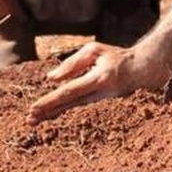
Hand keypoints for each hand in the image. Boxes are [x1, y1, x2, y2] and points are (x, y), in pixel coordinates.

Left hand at [27, 41, 144, 123]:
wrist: (142, 69)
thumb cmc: (117, 57)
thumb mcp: (95, 51)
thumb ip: (73, 63)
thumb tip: (51, 78)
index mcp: (98, 79)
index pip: (69, 92)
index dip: (51, 101)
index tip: (34, 108)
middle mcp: (99, 94)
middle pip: (68, 105)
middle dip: (48, 112)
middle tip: (29, 120)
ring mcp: (101, 101)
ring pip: (72, 109)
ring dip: (53, 114)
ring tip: (34, 120)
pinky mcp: (100, 103)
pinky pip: (78, 107)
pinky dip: (63, 110)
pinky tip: (51, 115)